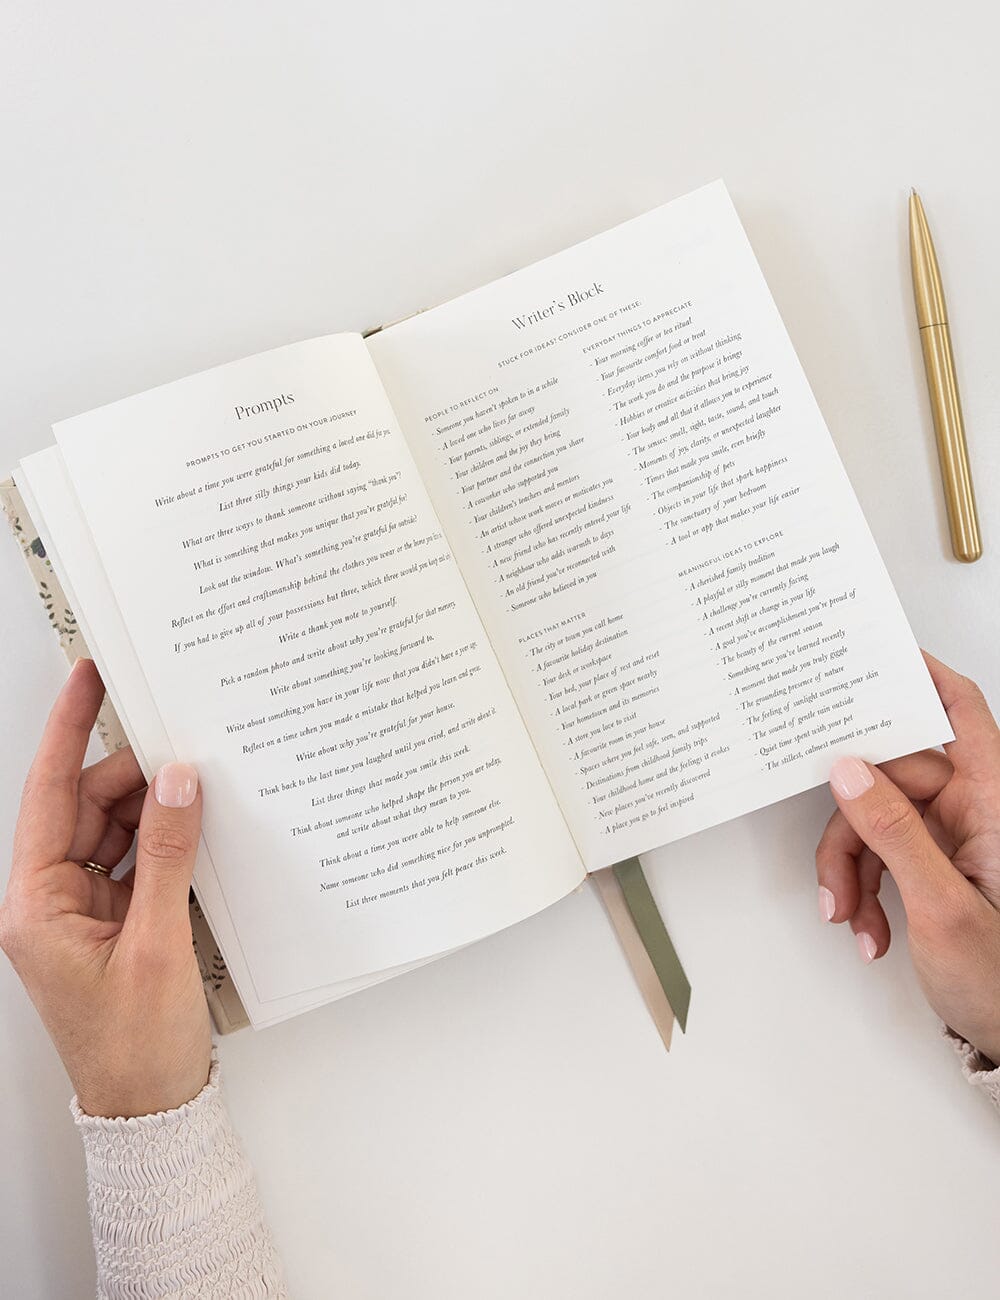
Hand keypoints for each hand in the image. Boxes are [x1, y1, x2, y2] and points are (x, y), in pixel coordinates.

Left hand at [0, 659, 210, 1116]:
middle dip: (137, 774)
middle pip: (89, 806)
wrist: (151, 1110)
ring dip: (157, 808)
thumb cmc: (138, 1046)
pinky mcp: (116, 920)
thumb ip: (169, 853)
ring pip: (117, 829)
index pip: (50, 795)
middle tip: (186, 743)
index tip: (86, 677)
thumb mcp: (158, 943)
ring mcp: (84, 909)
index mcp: (36, 905)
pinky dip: (167, 841)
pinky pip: (138, 858)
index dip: (68, 730)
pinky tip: (200, 827)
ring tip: (202, 785)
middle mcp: (51, 900)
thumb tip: (180, 781)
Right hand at [816, 652, 999, 1062]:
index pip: (959, 711)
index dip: (919, 675)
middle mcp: (973, 809)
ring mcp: (951, 837)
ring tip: (853, 918)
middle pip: (890, 776)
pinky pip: (880, 852)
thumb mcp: (943, 910)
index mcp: (995, 801)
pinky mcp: (933, 864)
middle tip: (836, 871)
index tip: (872, 654)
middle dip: (851, 827)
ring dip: (852, 870)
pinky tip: (869, 928)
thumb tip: (849, 772)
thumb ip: (893, 834)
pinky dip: (864, 889)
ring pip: (873, 818)